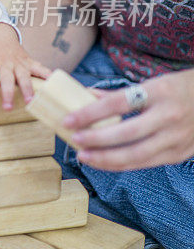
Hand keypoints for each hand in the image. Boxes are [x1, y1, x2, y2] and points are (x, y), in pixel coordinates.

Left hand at [0, 23, 50, 108]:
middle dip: (7, 93)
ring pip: (24, 76)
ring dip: (28, 88)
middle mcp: (3, 65)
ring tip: (31, 102)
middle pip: (6, 79)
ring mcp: (18, 63)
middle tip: (7, 108)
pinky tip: (55, 83)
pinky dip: (48, 75)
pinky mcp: (29, 61)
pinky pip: (40, 68)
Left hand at [63, 69, 193, 170]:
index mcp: (159, 92)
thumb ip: (120, 93)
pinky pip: (146, 163)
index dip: (90, 113)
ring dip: (106, 159)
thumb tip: (85, 95)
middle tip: (75, 140)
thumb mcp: (153, 83)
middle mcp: (169, 115)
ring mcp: (177, 137)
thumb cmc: (179, 89)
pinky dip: (123, 165)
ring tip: (84, 157)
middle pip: (127, 133)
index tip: (68, 120)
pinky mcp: (180, 154)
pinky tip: (104, 163)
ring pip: (137, 155)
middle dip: (96, 140)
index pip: (118, 103)